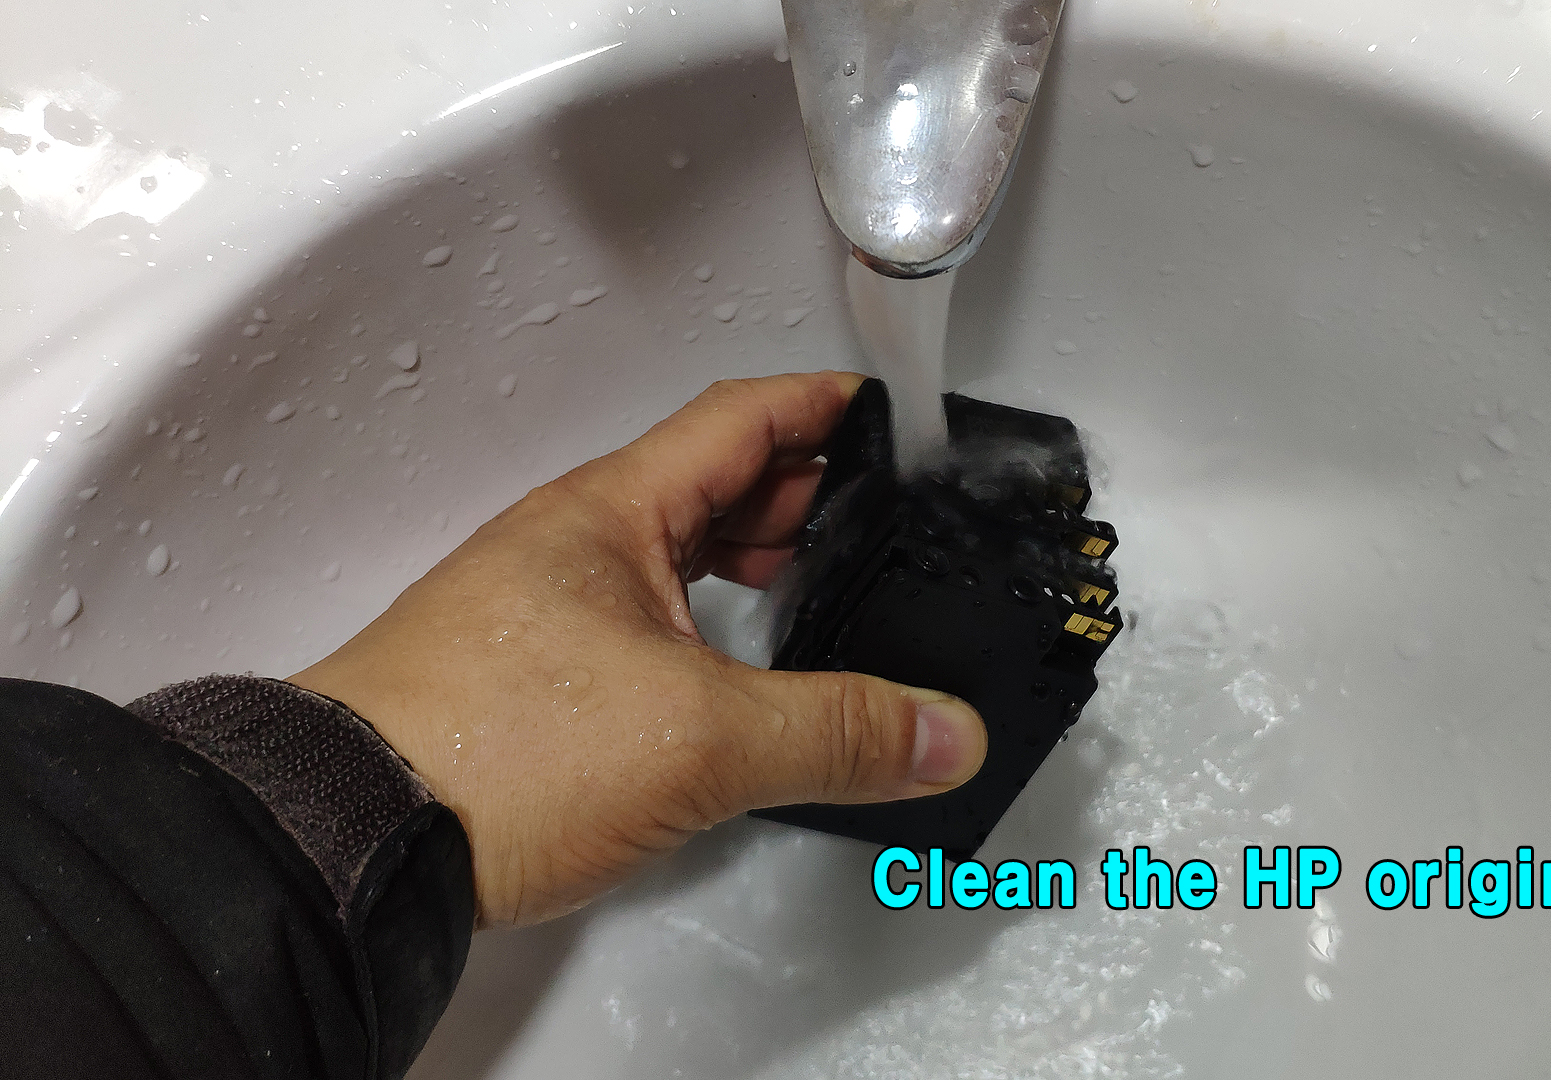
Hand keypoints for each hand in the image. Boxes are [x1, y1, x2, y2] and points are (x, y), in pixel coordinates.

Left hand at [288, 372, 987, 927]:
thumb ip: (838, 731)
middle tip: (867, 519)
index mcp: (611, 512)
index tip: (881, 407)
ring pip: (665, 552)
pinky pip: (632, 617)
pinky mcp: (521, 679)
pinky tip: (718, 674)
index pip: (738, 418)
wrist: (350, 838)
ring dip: (742, 559)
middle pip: (705, 483)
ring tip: (806, 590)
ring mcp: (538, 609)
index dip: (822, 406)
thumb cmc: (489, 751)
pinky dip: (695, 622)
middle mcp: (569, 545)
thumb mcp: (704, 739)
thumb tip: (943, 731)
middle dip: (794, 495)